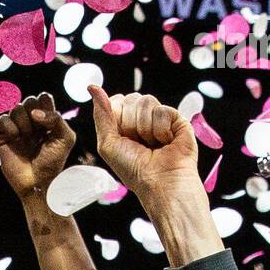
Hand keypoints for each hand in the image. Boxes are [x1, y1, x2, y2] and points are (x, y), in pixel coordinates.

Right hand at [0, 92, 74, 201]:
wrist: (37, 183)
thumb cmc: (53, 163)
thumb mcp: (65, 138)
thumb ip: (56, 118)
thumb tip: (34, 113)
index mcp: (46, 120)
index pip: (43, 98)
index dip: (45, 106)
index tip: (48, 124)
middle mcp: (30, 122)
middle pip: (29, 100)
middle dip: (34, 114)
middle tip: (37, 134)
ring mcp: (16, 128)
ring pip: (16, 108)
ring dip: (24, 123)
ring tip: (27, 138)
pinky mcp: (3, 137)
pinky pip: (3, 119)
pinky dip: (11, 126)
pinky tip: (16, 138)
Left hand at [89, 88, 197, 207]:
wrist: (160, 183)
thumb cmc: (134, 170)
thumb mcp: (108, 144)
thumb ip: (101, 115)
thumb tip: (92, 86)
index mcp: (125, 124)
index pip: (116, 101)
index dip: (116, 117)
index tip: (122, 138)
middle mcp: (142, 119)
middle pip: (131, 99)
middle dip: (130, 124)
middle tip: (139, 144)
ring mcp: (160, 117)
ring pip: (146, 101)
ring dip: (145, 129)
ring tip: (153, 145)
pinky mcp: (177, 118)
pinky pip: (162, 109)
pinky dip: (160, 130)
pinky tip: (166, 142)